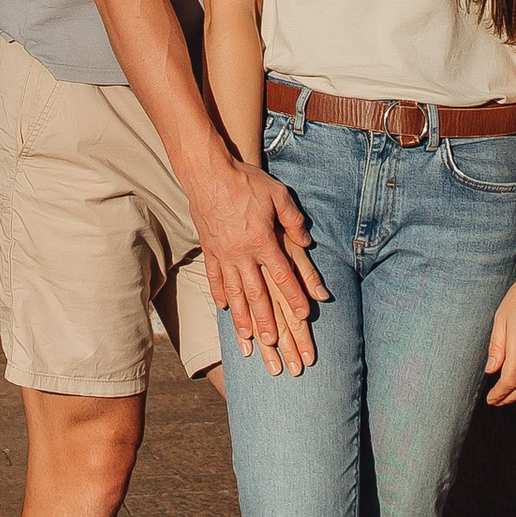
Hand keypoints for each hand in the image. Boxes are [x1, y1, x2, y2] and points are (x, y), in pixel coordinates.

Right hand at [193, 152, 326, 374]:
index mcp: (262, 241)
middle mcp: (242, 253)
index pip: (283, 275)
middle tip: (274, 343)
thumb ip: (293, 220)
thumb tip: (307, 240)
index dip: (295, 295)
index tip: (304, 314)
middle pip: (257, 293)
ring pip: (234, 292)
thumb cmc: (246, 182)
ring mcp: (223, 254)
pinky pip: (214, 277)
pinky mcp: (209, 249)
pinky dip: (219, 294)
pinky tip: (223, 308)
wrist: (208, 173)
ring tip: (247, 337)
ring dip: (242, 317)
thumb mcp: (278, 195)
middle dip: (267, 320)